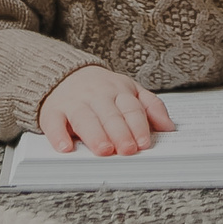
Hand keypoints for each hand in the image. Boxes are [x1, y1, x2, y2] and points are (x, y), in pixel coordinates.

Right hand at [39, 65, 173, 155]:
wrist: (63, 73)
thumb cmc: (101, 89)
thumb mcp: (129, 90)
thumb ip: (150, 106)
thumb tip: (169, 127)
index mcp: (119, 91)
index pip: (131, 108)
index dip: (138, 126)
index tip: (144, 143)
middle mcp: (97, 96)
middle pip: (110, 115)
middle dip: (120, 133)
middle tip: (128, 150)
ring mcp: (74, 102)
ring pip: (85, 118)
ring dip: (95, 134)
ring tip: (104, 149)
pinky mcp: (52, 111)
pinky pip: (54, 123)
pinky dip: (58, 135)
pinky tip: (65, 147)